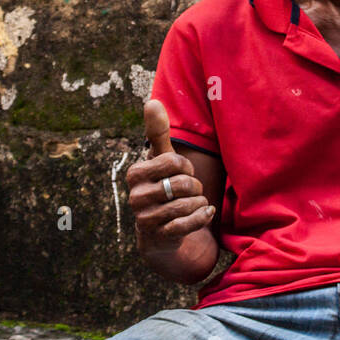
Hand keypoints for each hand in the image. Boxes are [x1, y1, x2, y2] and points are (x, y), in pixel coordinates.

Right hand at [127, 99, 214, 253]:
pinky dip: (201, 217)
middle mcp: (135, 196)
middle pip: (182, 184)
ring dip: (198, 202)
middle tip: (190, 191)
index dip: (186, 166)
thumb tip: (152, 102)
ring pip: (186, 204)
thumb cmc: (162, 185)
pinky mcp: (157, 237)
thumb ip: (157, 133)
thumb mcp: (160, 159)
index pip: (174, 161)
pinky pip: (187, 225)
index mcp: (135, 173)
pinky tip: (204, 213)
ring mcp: (145, 218)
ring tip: (194, 203)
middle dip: (195, 186)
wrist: (160, 229)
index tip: (182, 172)